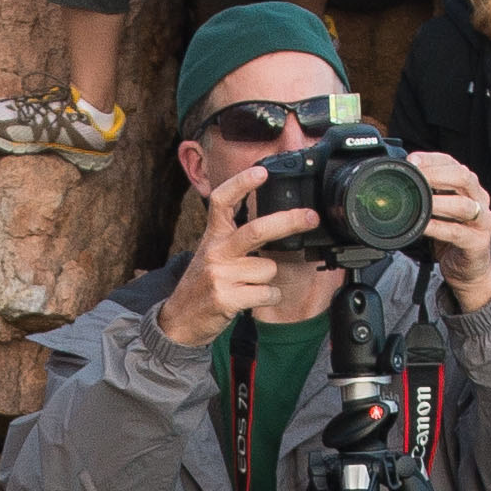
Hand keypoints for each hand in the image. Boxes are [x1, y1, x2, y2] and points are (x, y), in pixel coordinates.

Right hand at [163, 147, 296, 339]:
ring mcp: (220, 275)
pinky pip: (267, 292)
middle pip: (256, 230)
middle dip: (288, 222)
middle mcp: (215, 251)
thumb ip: (237, 236)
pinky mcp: (226, 298)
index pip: (221, 201)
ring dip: (268, 279)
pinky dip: (269, 297)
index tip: (262, 171)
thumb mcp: (213, 252)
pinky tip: (252, 299)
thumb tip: (275, 223)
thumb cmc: (204, 283)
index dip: (241, 184)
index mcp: (212, 235)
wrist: (179, 320)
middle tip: (311, 217)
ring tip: (249, 285)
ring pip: (268, 269)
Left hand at [409, 148, 490, 299]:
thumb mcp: (440, 209)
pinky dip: (438, 228)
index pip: (452, 163)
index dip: (432, 159)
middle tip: (415, 177)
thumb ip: (428, 193)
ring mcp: (482, 220)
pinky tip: (424, 226)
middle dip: (436, 174)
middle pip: (464, 177)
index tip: (411, 160)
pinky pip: (457, 233)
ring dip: (438, 202)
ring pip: (464, 205)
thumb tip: (400, 179)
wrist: (468, 268)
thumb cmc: (452, 234)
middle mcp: (480, 199)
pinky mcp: (478, 242)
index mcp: (470, 186)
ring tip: (419, 202)